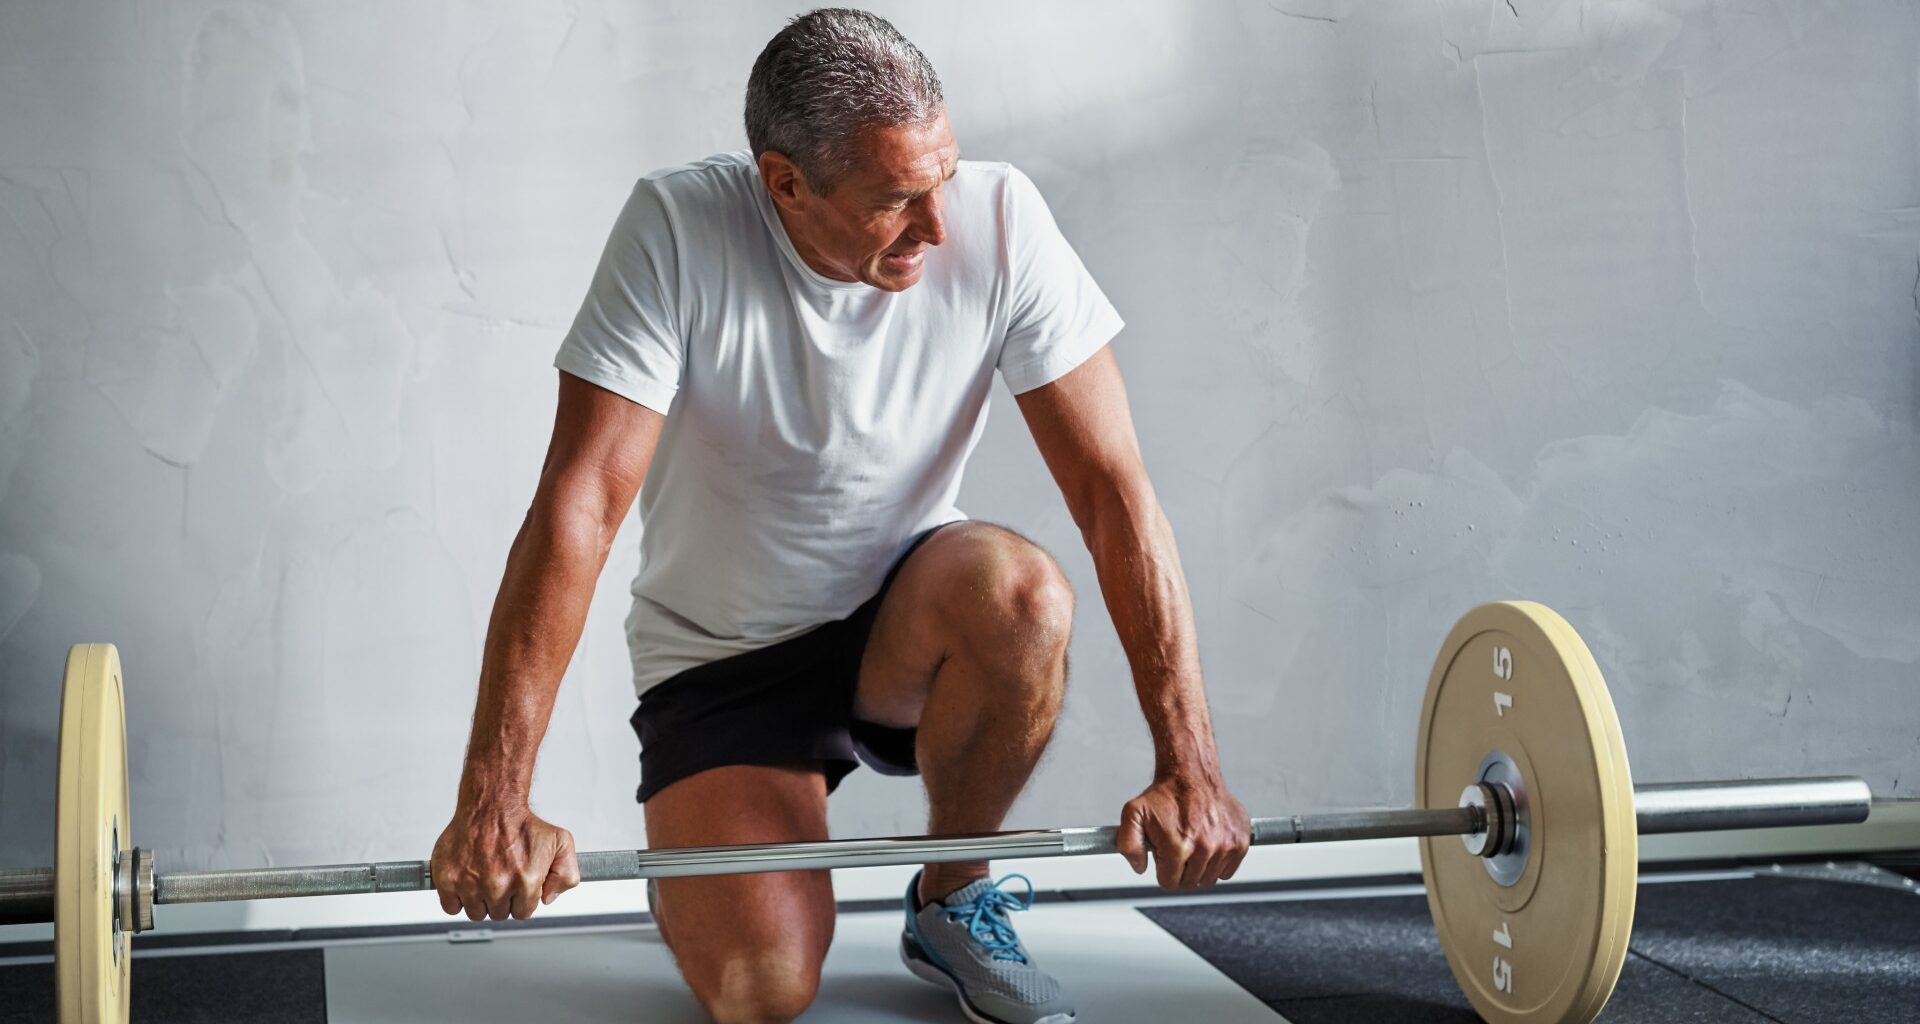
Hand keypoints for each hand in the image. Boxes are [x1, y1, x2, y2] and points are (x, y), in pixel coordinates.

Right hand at [430, 803, 580, 921]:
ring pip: (476, 913)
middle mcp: (498, 885)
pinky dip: (456, 898)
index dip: (521, 899)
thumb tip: (548, 898)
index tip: (517, 885)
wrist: (492, 804)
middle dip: (501, 899)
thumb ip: (566, 874)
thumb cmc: (521, 822)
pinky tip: (467, 880)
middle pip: (499, 914)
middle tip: (500, 876)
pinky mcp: (448, 880)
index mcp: (525, 881)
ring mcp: (470, 884)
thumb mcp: (560, 842)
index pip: (523, 913)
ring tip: (484, 876)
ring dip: (480, 899)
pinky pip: (450, 907)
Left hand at [1114, 770, 1250, 889]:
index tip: (1165, 854)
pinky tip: (1208, 843)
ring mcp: (1225, 846)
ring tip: (1193, 842)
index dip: (1163, 869)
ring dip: (1199, 867)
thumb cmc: (1165, 794)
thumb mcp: (1133, 813)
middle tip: (1178, 846)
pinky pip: (1227, 871)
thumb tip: (1140, 867)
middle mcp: (1205, 848)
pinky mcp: (1240, 842)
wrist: (1191, 773)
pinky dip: (1217, 862)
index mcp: (1178, 846)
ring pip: (1209, 878)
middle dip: (1180, 869)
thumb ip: (1128, 845)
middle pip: (1190, 883)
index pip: (1169, 883)